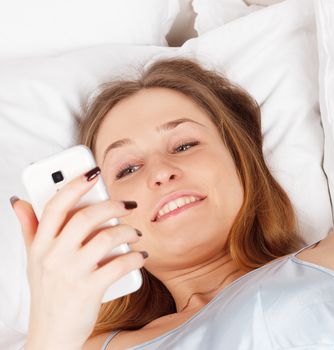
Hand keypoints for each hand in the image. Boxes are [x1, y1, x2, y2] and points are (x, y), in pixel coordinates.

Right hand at [11, 168, 145, 349]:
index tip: (93, 172)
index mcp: (41, 244)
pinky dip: (135, 258)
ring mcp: (72, 273)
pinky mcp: (89, 289)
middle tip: (128, 205)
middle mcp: (54, 255)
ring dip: (128, 232)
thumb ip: (29, 229)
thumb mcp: (33, 259)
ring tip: (135, 234)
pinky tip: (140, 257)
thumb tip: (19, 202)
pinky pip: (119, 264)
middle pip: (86, 217)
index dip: (74, 185)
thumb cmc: (46, 292)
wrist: (51, 334)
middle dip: (112, 205)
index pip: (56, 206)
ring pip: (107, 237)